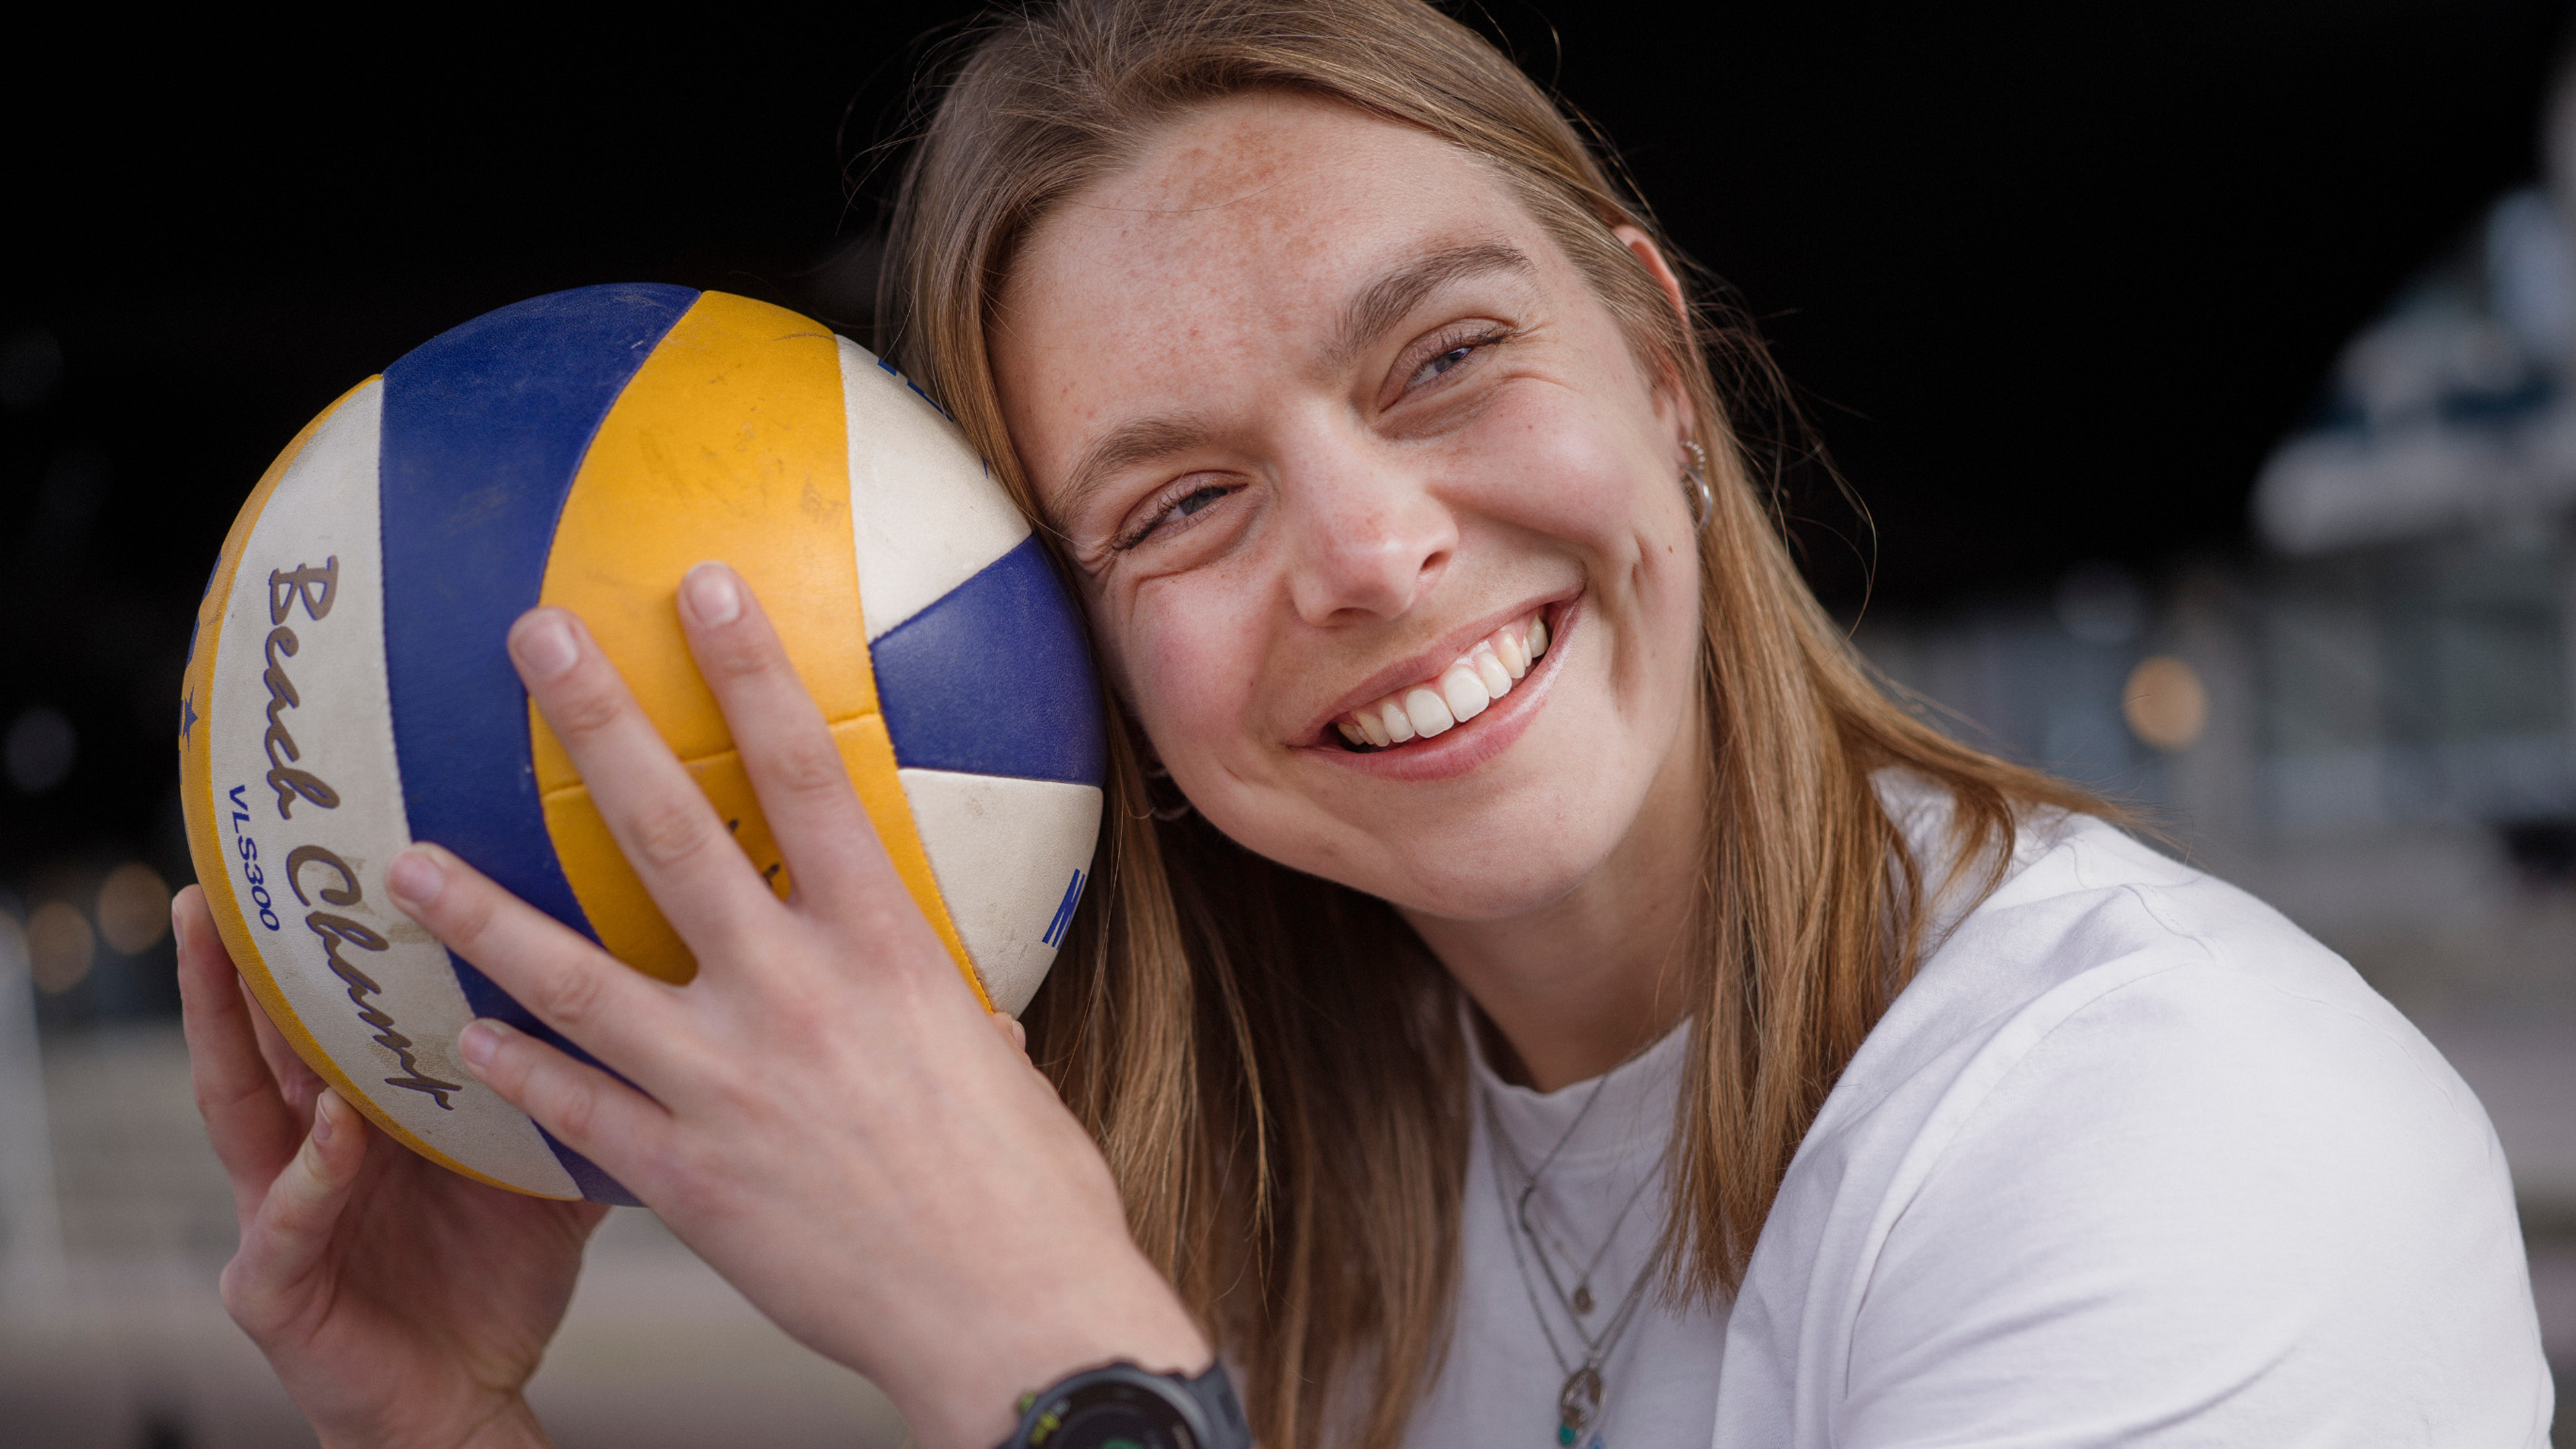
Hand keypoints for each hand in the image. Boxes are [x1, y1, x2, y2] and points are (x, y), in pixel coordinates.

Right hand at [176, 885, 605, 1448]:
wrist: (469, 1397)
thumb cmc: (494, 1279)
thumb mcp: (538, 1165)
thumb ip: (571, 1087)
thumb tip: (658, 1000)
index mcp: (360, 1112)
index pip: (323, 1012)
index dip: (309, 942)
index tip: (312, 857)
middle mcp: (306, 1149)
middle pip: (259, 1040)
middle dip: (232, 962)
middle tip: (224, 881)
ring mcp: (278, 1213)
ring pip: (236, 1108)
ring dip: (222, 1031)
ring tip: (221, 956)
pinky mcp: (275, 1286)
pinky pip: (288, 1221)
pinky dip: (313, 1175)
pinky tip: (333, 1129)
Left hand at [379, 562, 1208, 1448]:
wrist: (1010, 1319)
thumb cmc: (1032, 1194)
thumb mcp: (1000, 1063)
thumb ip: (953, 1010)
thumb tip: (952, 995)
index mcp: (888, 952)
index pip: (811, 779)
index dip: (753, 675)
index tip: (705, 589)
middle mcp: (796, 997)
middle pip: (672, 837)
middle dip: (597, 727)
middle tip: (533, 641)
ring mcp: (728, 1085)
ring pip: (576, 979)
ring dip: (482, 913)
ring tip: (403, 864)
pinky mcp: (686, 1176)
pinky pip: (577, 1111)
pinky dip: (514, 1073)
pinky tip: (458, 1041)